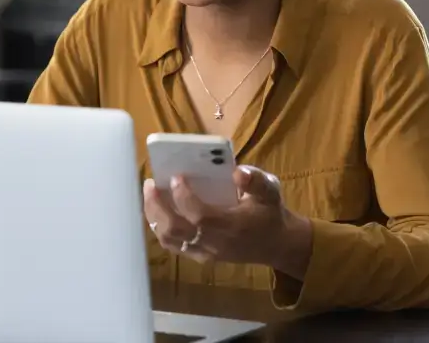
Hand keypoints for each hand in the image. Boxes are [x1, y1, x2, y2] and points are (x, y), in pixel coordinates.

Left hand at [143, 165, 311, 271]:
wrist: (278, 245)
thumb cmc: (270, 214)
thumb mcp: (270, 191)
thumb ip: (256, 180)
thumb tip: (237, 172)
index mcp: (231, 226)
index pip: (198, 215)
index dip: (183, 196)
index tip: (175, 176)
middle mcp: (214, 243)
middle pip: (175, 229)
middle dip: (157, 206)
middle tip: (150, 184)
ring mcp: (206, 253)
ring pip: (170, 239)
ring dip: (155, 217)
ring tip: (150, 195)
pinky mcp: (202, 257)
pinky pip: (174, 246)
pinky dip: (161, 228)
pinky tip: (159, 211)